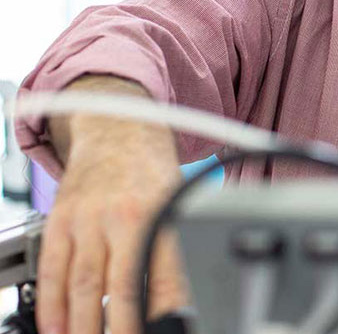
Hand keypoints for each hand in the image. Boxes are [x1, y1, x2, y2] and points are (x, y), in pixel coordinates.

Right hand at [37, 76, 190, 333]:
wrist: (119, 126)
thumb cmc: (154, 170)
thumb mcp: (179, 202)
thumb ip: (176, 247)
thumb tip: (181, 300)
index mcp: (163, 213)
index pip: (166, 275)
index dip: (164, 312)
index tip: (165, 331)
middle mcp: (124, 216)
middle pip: (120, 286)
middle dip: (121, 327)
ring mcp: (88, 218)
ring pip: (84, 284)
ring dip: (83, 325)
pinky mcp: (60, 219)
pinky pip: (52, 269)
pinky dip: (52, 304)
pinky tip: (57, 327)